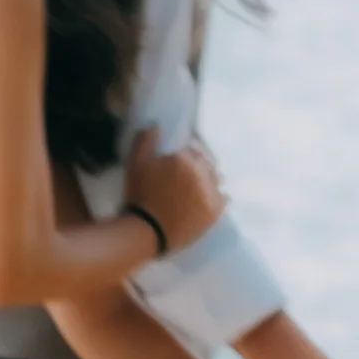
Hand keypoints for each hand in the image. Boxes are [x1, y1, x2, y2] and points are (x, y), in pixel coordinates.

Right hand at [122, 126, 224, 252]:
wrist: (147, 231)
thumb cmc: (139, 195)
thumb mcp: (135, 163)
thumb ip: (145, 140)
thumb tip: (157, 126)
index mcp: (184, 159)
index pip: (194, 146)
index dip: (188, 150)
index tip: (181, 157)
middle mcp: (202, 173)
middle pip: (207, 161)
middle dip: (199, 163)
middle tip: (187, 172)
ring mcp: (210, 193)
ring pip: (215, 178)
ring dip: (208, 178)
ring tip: (197, 186)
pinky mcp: (214, 212)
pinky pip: (223, 197)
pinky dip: (216, 195)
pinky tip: (207, 199)